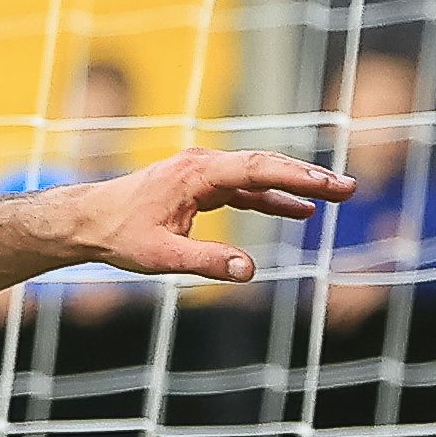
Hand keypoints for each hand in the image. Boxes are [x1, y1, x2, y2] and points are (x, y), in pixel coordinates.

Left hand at [52, 147, 361, 285]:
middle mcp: (203, 165)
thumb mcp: (161, 256)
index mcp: (196, 174)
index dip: (297, 178)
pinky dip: (271, 198)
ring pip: (258, 175)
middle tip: (349, 188)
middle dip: (308, 177)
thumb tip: (249, 271)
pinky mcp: (200, 186)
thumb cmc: (118, 236)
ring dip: (295, 185)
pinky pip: (245, 189)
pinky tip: (300, 209)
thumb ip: (206, 261)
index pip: (257, 170)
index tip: (330, 186)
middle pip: (265, 166)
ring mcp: (203, 173)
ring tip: (337, 196)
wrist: (86, 221)